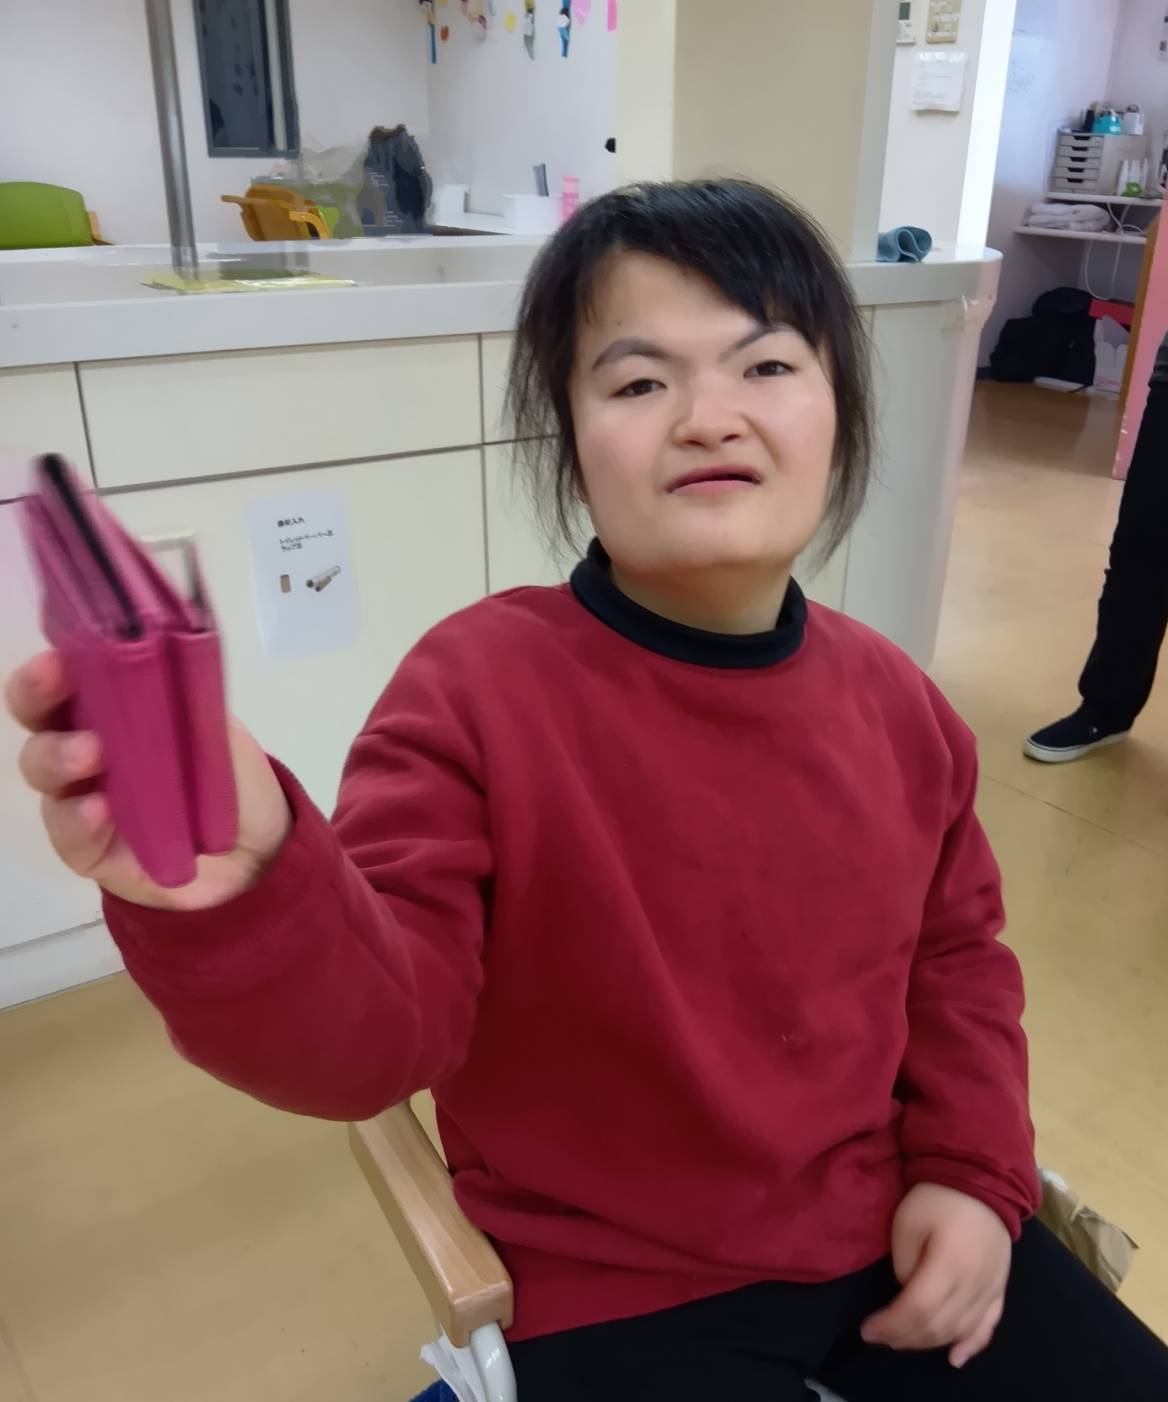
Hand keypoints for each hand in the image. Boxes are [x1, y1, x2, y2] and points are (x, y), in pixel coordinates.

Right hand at [6, 649, 291, 912]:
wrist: (260, 850)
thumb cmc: (232, 780)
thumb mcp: (221, 732)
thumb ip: (190, 702)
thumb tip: (172, 664)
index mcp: (112, 711)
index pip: (68, 678)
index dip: (55, 662)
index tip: (62, 652)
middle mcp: (85, 750)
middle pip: (39, 719)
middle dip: (36, 695)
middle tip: (55, 681)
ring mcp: (81, 800)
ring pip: (43, 772)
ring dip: (60, 756)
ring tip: (91, 754)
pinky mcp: (88, 851)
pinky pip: (68, 834)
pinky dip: (78, 819)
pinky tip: (98, 810)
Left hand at [861, 1182, 1010, 1369]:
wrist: (979, 1178)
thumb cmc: (936, 1197)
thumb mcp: (907, 1223)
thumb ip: (905, 1266)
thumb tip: (907, 1295)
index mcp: (949, 1265)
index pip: (917, 1311)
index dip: (891, 1326)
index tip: (867, 1330)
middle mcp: (974, 1285)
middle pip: (938, 1327)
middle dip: (904, 1338)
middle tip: (879, 1336)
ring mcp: (991, 1289)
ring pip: (959, 1331)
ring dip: (929, 1342)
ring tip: (902, 1340)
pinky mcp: (1000, 1288)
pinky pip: (988, 1326)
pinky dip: (971, 1345)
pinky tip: (955, 1360)